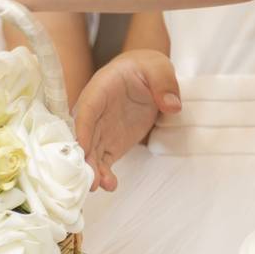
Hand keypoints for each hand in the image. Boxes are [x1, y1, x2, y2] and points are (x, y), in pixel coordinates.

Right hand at [74, 49, 180, 191]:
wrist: (142, 74)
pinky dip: (105, 172)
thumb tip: (172, 106)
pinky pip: (104, 159)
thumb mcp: (158, 67)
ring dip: (94, 169)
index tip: (82, 148)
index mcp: (99, 90)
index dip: (82, 129)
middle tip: (91, 177)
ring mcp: (101, 130)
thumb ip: (164, 83)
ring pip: (91, 151)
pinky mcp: (111, 142)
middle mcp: (94, 113)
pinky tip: (109, 185)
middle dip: (85, 158)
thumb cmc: (145, 67)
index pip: (87, 111)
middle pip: (85, 136)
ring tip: (102, 186)